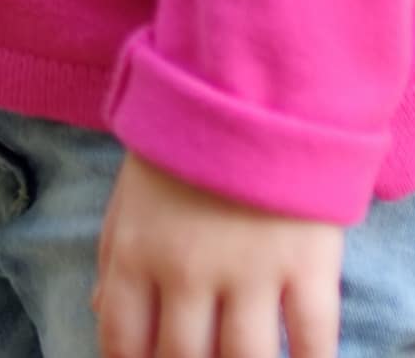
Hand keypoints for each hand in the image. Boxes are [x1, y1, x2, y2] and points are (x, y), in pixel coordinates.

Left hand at [93, 150, 341, 357]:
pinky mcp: (308, 266)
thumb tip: (100, 315)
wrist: (251, 83)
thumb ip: (114, 255)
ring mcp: (250, 271)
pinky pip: (313, 343)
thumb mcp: (132, 191)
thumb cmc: (185, 143)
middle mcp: (188, 270)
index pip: (123, 339)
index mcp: (137, 249)